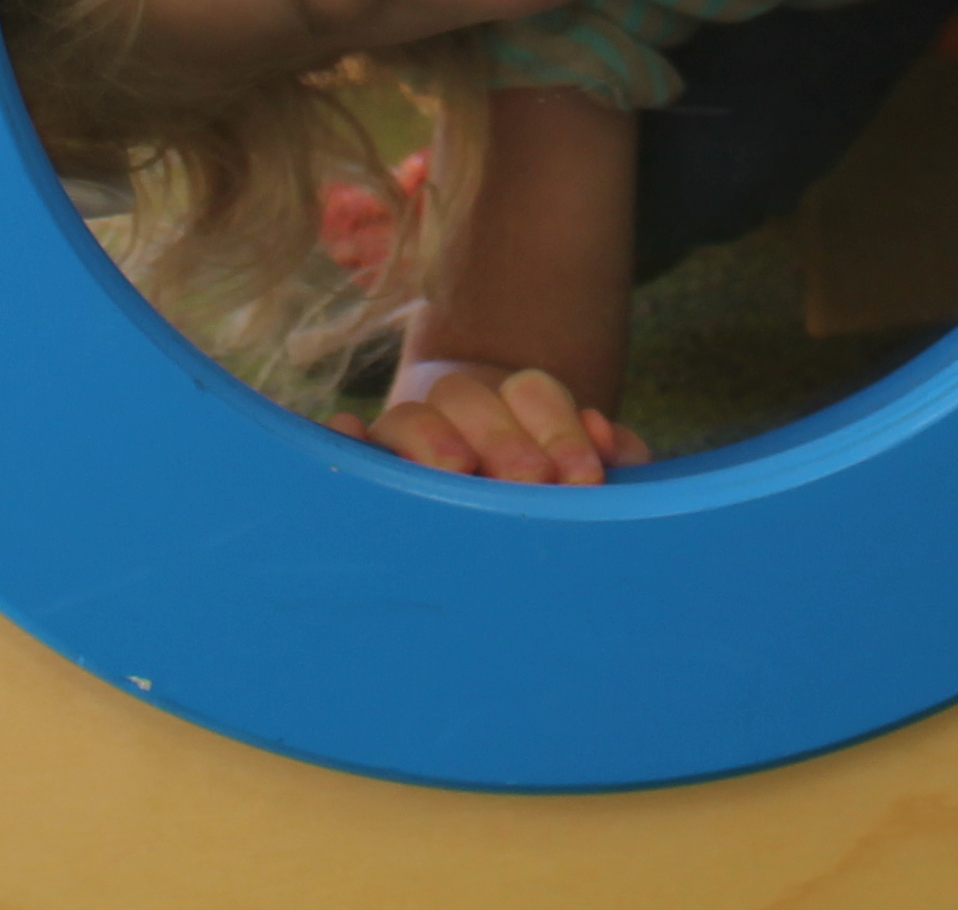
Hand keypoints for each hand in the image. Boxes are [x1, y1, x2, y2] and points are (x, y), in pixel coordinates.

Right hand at [332, 363, 652, 484]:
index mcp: (513, 408)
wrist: (482, 565)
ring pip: (409, 416)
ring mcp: (404, 441)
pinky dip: (345, 437)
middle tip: (530, 483)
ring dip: (432, 437)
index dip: (561, 429)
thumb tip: (611, 442)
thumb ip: (608, 463)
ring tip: (455, 471)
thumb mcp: (579, 485)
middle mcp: (456, 416)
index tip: (584, 479)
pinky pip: (349, 448)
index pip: (532, 392)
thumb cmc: (542, 513)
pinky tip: (346, 434)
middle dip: (504, 437)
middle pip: (470, 395)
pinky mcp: (366, 472)